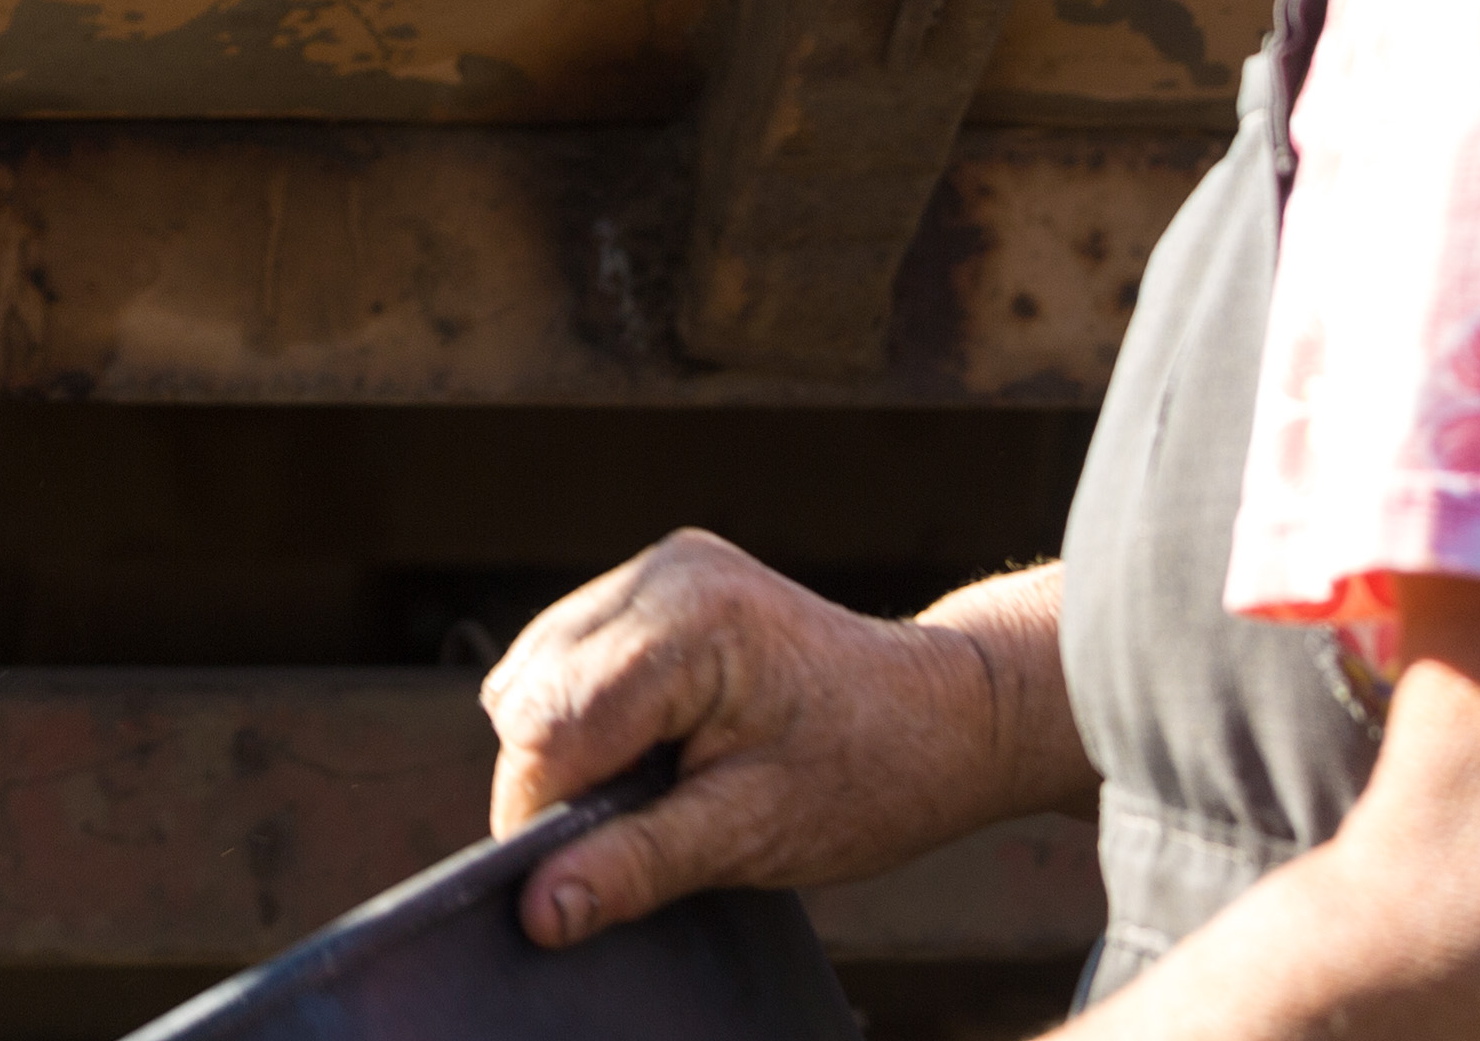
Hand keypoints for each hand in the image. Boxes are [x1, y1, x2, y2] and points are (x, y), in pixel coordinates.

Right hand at [478, 534, 1084, 946]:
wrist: (947, 716)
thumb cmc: (870, 775)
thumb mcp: (752, 837)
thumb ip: (636, 864)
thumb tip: (540, 909)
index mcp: (690, 623)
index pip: (551, 726)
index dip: (540, 813)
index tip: (564, 880)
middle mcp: (663, 575)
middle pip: (532, 691)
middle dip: (551, 777)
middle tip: (620, 838)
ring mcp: (659, 569)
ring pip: (538, 667)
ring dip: (564, 743)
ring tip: (644, 789)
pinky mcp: (660, 582)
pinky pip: (571, 651)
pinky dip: (584, 711)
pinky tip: (644, 748)